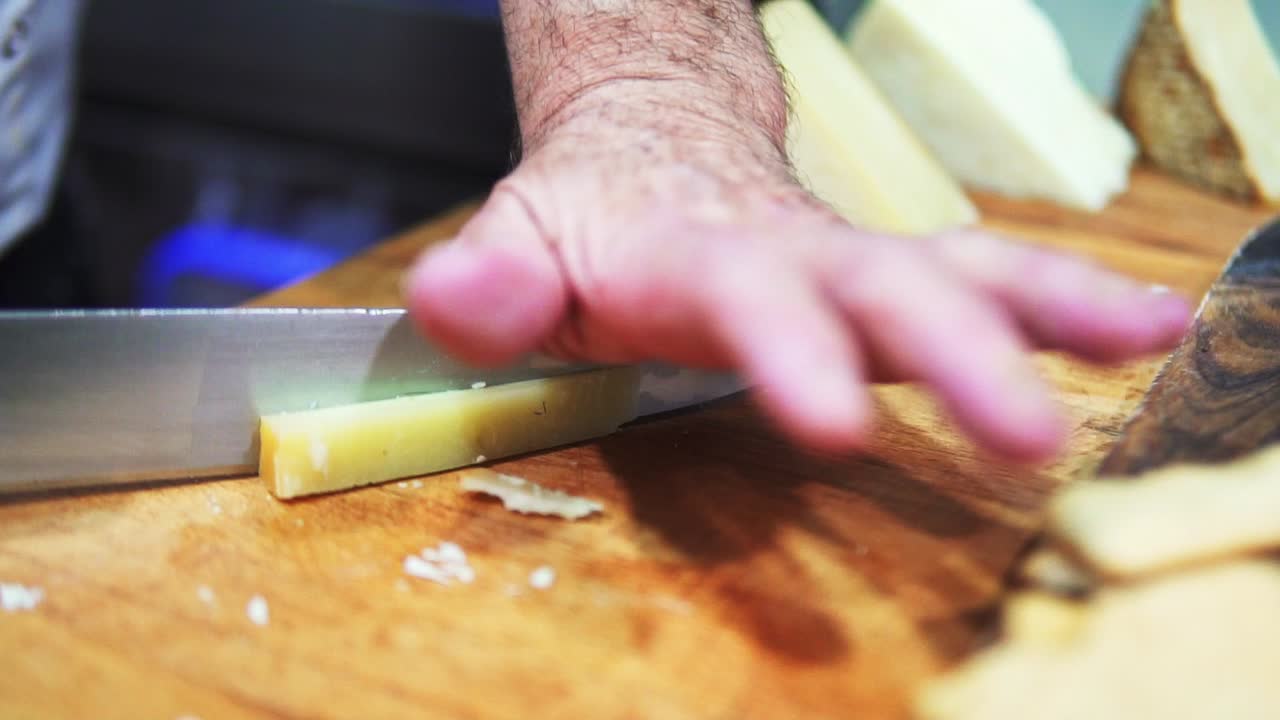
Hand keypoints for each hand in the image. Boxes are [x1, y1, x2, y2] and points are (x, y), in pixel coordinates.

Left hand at [401, 0, 1190, 461]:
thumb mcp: (522, 246)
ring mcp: (853, 258)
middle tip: (1023, 429)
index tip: (836, 423)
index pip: (747, 300)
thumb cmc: (587, 221)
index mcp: (696, 255)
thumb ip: (492, 285)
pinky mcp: (888, 276)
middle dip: (956, 352)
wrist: (651, 147)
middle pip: (887, 286)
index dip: (791, 354)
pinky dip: (1066, 300)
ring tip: (1139, 341)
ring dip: (1052, 307)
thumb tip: (454, 307)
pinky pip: (983, 280)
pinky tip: (1144, 328)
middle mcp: (796, 249)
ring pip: (963, 268)